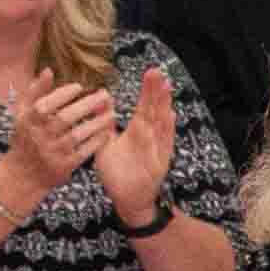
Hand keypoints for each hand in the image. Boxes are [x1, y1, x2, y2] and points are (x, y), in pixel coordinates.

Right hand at [3, 72, 119, 201]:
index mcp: (27, 121)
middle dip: (86, 105)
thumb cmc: (27, 137)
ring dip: (96, 122)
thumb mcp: (23, 114)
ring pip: (76, 135)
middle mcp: (38, 137)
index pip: (44, 105)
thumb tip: (48, 70)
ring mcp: (51, 153)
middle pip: (64, 118)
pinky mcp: (63, 167)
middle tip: (104, 94)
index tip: (80, 86)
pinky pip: (83, 152)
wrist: (24, 174)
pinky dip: (96, 141)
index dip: (62, 94)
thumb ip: (35, 92)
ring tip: (111, 112)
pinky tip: (107, 132)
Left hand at [98, 62, 179, 222]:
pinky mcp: (159, 161)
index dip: (147, 90)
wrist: (126, 199)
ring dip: (164, 105)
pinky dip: (167, 131)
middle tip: (157, 72)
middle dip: (156, 92)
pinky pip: (164, 144)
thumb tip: (99, 101)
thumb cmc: (117, 173)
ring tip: (165, 88)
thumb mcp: (106, 145)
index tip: (150, 72)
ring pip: (161, 123)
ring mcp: (156, 148)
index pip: (144, 106)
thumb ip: (104, 124)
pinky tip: (170, 116)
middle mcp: (149, 136)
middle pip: (154, 110)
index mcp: (137, 131)